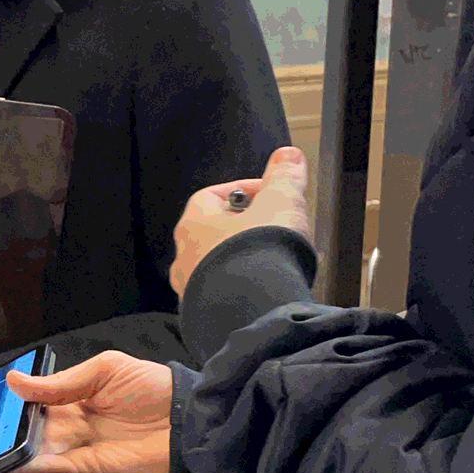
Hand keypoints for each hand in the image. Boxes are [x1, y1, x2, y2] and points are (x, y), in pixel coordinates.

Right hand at [0, 351, 171, 472]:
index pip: (28, 406)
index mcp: (69, 402)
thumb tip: (13, 382)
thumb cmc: (151, 388)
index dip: (3, 405)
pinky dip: (20, 468)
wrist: (189, 418)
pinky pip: (46, 470)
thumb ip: (58, 383)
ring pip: (27, 454)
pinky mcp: (84, 472)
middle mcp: (66, 430)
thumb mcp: (103, 370)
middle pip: (21, 433)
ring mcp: (72, 453)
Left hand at [171, 146, 310, 296]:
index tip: (269, 195)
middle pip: (215, 233)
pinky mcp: (208, 315)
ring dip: (245, 261)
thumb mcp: (280, 202)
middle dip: (246, 229)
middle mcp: (185, 257)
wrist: (254, 311)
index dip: (244, 192)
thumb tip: (288, 157)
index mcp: (193, 224)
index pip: (212, 196)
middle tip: (276, 230)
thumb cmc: (258, 256)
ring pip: (219, 267)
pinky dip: (245, 289)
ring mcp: (193, 289)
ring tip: (276, 262)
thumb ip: (284, 177)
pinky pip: (226, 296)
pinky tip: (268, 289)